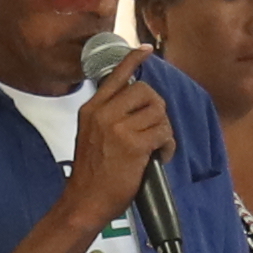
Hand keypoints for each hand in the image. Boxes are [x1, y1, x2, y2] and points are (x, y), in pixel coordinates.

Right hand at [68, 64, 175, 217]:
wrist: (84, 201)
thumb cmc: (91, 174)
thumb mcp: (90, 135)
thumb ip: (108, 117)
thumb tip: (138, 106)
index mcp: (92, 109)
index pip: (115, 76)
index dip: (133, 61)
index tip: (145, 51)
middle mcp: (104, 114)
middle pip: (145, 91)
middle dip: (158, 107)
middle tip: (156, 126)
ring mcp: (119, 129)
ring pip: (158, 113)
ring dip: (164, 129)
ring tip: (158, 146)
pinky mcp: (134, 145)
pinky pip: (163, 133)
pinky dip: (168, 145)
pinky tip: (161, 156)